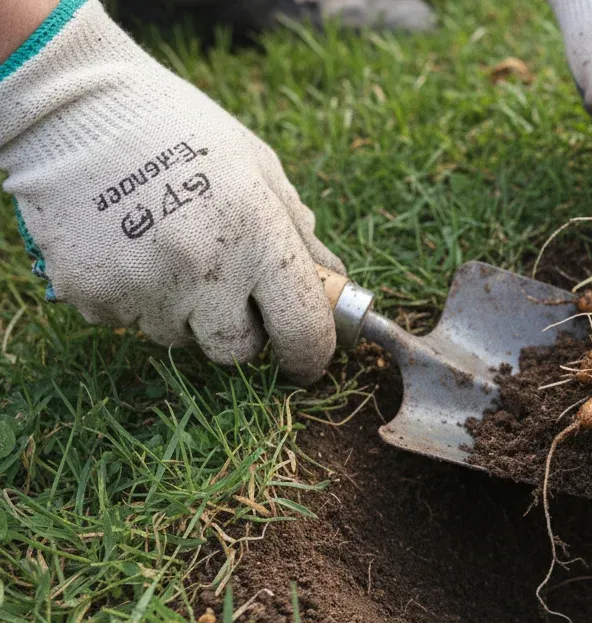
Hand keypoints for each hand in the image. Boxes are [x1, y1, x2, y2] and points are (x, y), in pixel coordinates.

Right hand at [0, 0, 343, 383]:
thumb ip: (298, 232)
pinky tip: (128, 245)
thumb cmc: (181, 130)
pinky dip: (136, 295)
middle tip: (225, 283)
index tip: (306, 358)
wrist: (75, 110)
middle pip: (237, 351)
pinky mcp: (94, 297)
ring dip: (184, 308)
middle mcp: (205, 271)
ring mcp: (145, 289)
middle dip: (240, 329)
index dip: (309, 355)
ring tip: (166, 244)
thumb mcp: (258, 167)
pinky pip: (130, 321)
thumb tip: (331, 283)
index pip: (302, 331)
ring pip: (181, 336)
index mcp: (258, 237)